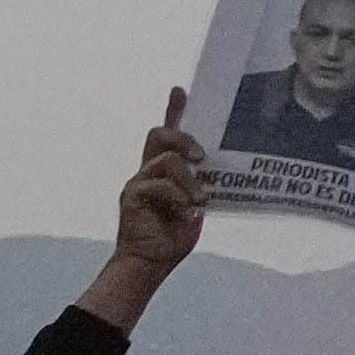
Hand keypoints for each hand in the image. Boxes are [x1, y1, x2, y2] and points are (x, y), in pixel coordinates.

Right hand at [99, 97, 208, 290]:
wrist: (150, 263)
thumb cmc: (172, 236)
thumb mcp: (195, 207)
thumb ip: (203, 187)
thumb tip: (222, 172)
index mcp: (163, 172)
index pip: (166, 135)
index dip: (173, 111)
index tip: (181, 90)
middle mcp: (148, 171)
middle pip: (159, 134)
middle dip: (184, 138)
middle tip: (203, 158)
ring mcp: (138, 181)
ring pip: (167, 160)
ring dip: (188, 179)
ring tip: (198, 201)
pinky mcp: (132, 195)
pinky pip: (158, 184)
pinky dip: (178, 197)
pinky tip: (186, 213)